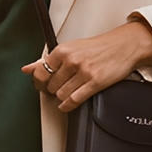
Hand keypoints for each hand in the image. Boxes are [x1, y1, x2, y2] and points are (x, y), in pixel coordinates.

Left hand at [22, 20, 151, 111]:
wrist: (124, 46)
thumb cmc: (99, 47)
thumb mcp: (71, 48)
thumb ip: (47, 60)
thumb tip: (27, 68)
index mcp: (63, 50)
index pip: (40, 72)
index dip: (40, 82)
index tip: (43, 84)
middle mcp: (71, 60)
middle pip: (50, 86)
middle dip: (53, 90)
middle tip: (59, 88)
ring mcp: (83, 72)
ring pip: (60, 95)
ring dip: (62, 98)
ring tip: (68, 92)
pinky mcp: (94, 82)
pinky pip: (73, 100)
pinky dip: (67, 106)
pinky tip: (68, 104)